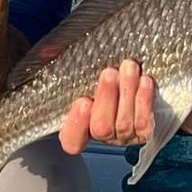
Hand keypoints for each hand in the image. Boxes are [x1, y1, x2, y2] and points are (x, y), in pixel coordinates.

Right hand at [58, 62, 191, 154]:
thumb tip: (46, 51)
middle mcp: (102, 136)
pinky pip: (144, 122)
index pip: (71, 139)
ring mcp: (124, 136)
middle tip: (109, 73)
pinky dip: (144, 101)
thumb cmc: (108, 74)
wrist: (142, 76)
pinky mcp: (144, 132)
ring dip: (127, 93)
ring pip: (123, 123)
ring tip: (129, 67)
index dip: (75, 125)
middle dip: (106, 100)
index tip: (82, 101)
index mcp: (80, 125)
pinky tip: (145, 81)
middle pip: (100, 129)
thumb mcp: (85, 70)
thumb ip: (66, 66)